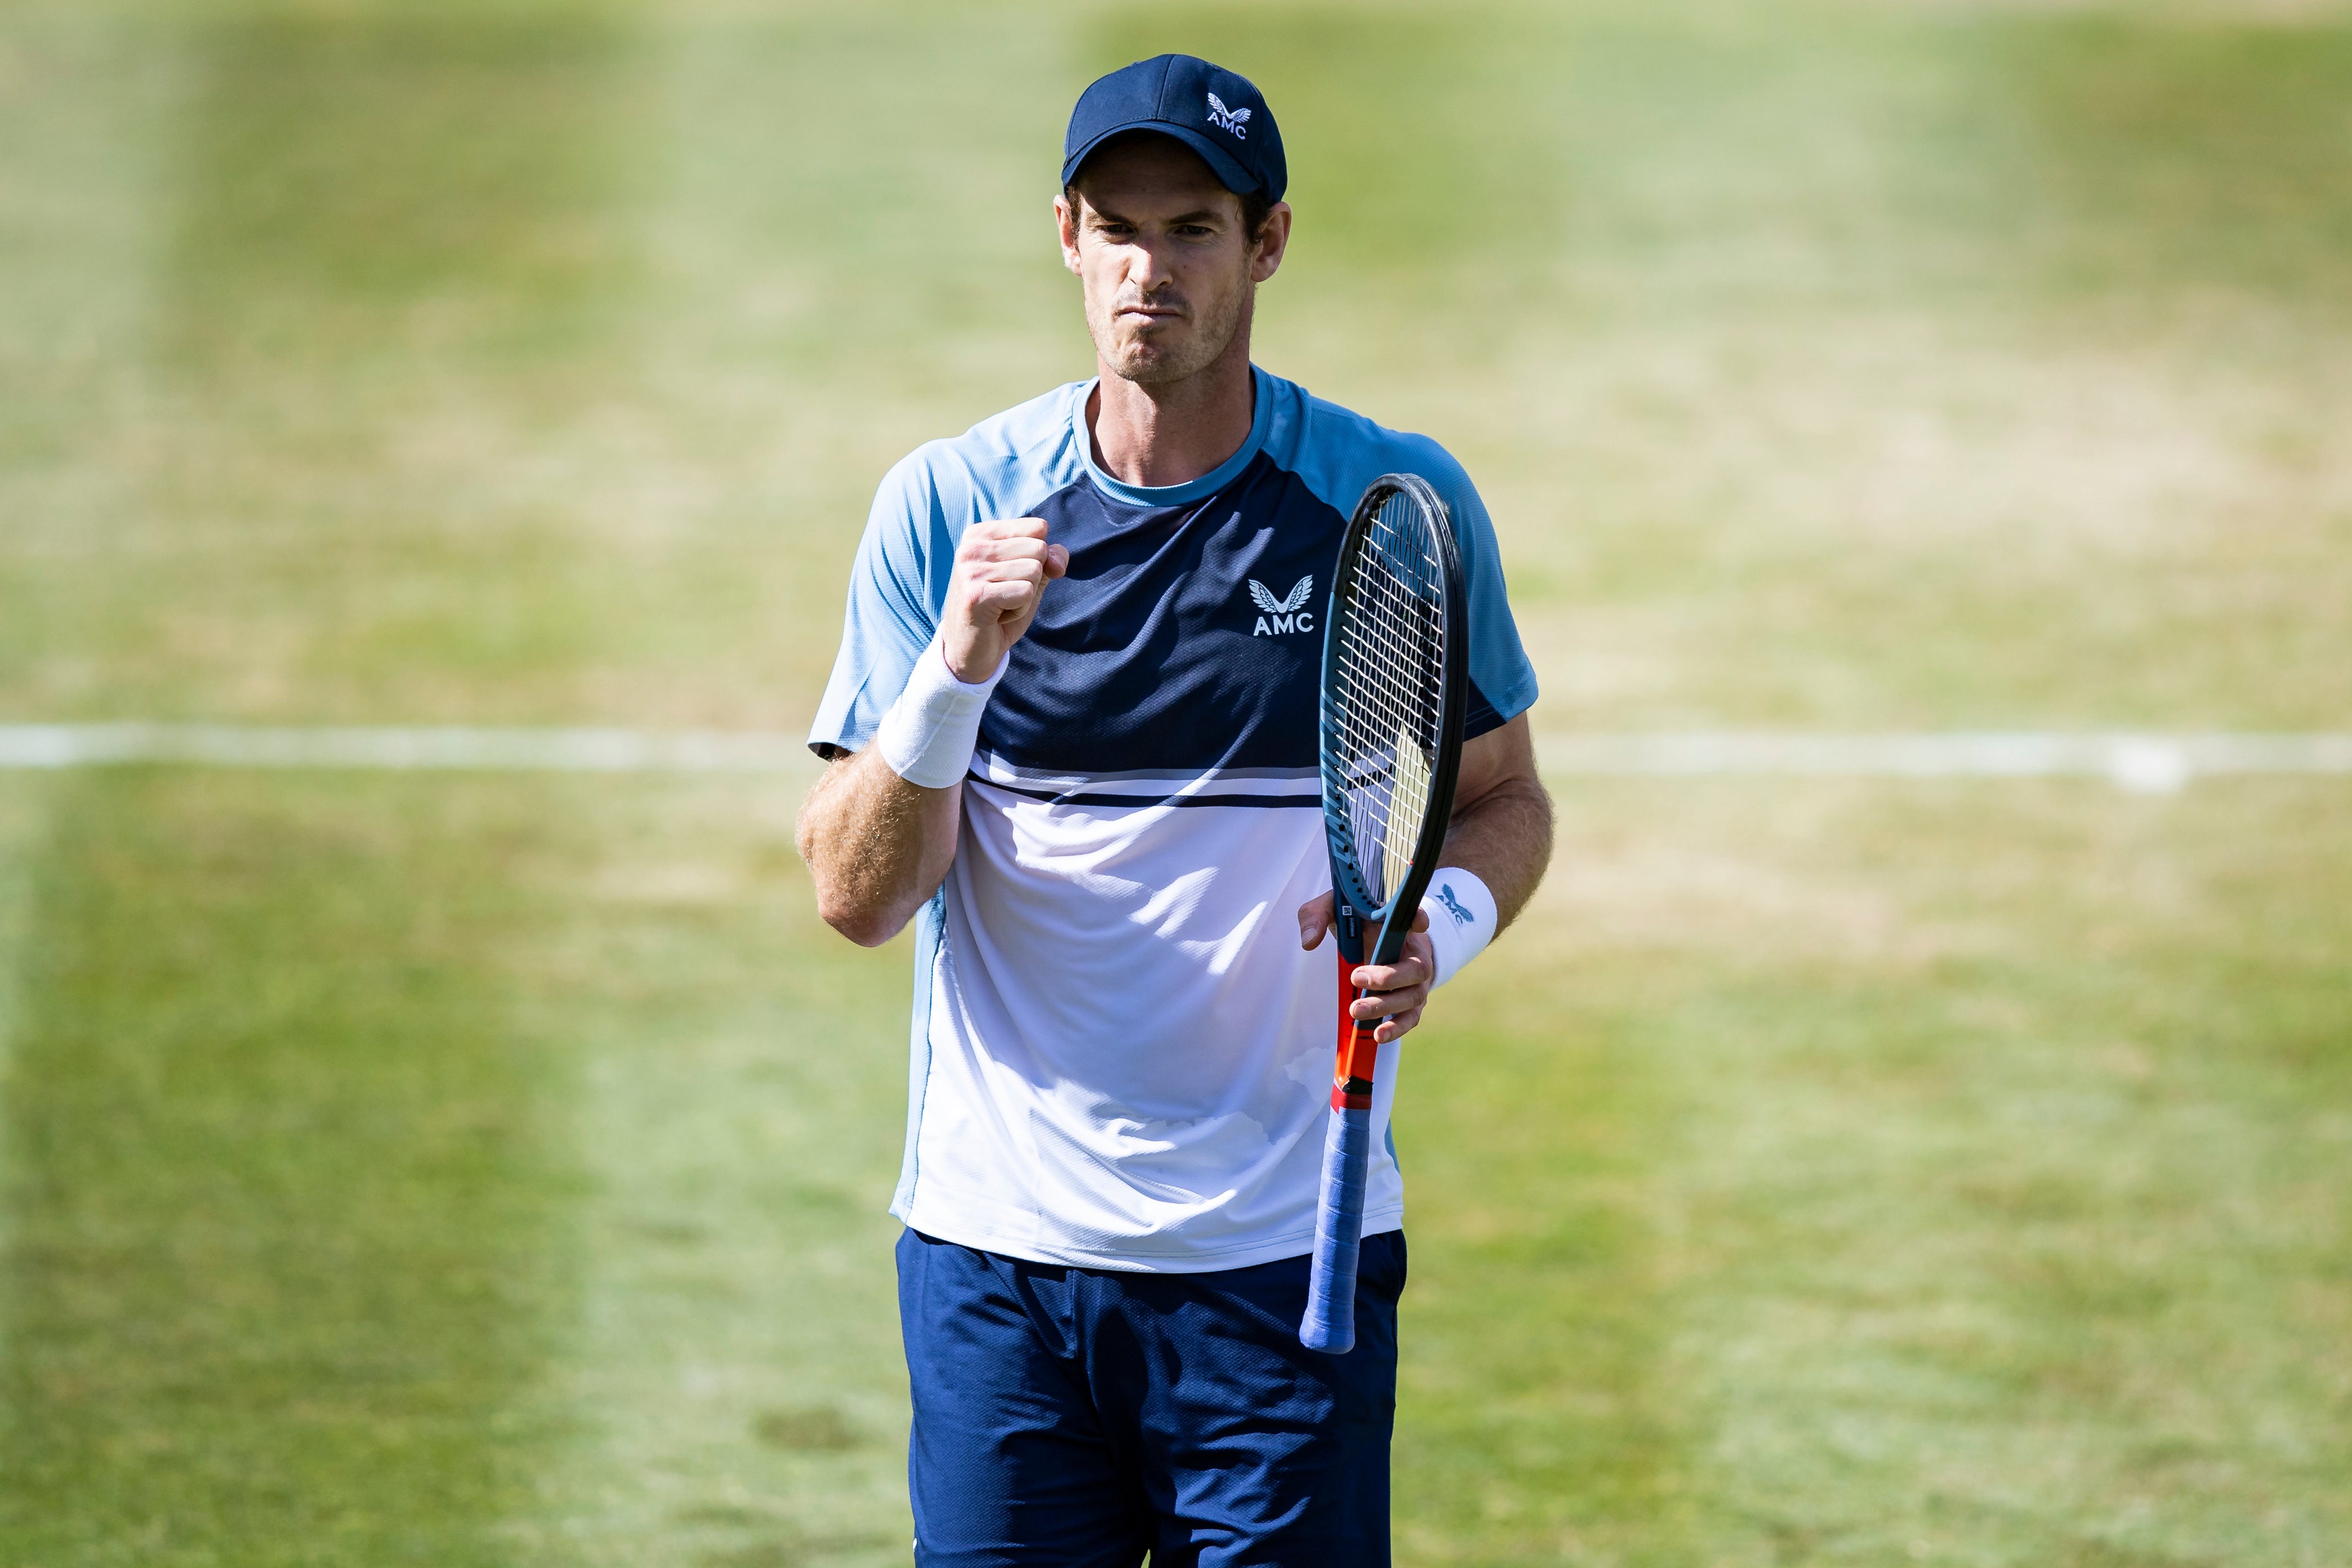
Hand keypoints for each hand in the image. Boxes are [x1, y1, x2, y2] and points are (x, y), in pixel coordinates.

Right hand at [942, 517, 1068, 681]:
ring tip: (1001, 605)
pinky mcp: (976, 595)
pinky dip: (1019, 610)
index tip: (1010, 576)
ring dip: (1025, 597)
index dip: (1039, 558)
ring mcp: (970, 570)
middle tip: (1005, 595)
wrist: (970, 650)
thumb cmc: (1001, 609)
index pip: (1038, 528)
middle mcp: (971, 547)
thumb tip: (1058, 562)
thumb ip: (1050, 559)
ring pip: (1034, 572)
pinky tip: (997, 616)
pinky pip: (1025, 593)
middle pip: (1038, 549)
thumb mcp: (1030, 578)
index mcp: (980, 533)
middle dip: (1032, 579)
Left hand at [1297, 892, 1434, 1045]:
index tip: (1417, 923)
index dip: (1419, 919)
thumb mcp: (1334, 909)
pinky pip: (1410, 1018)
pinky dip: (1396, 1028)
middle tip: (1356, 977)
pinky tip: (1378, 1035)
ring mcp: (1417, 980)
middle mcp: (1415, 951)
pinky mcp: (1411, 1002)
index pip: (1417, 917)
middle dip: (1387, 976)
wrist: (1376, 941)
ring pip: (1412, 996)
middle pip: (1416, 968)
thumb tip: (1309, 942)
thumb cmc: (1358, 922)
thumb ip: (1317, 915)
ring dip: (1385, 1005)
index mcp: (1399, 924)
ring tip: (1356, 1010)